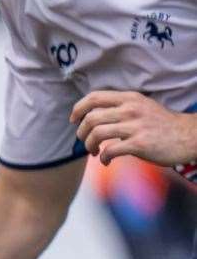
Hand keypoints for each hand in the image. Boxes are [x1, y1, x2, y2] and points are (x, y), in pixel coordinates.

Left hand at [71, 90, 196, 166]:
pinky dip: (103, 158)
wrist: (189, 136)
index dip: (78, 108)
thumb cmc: (161, 124)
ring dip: (89, 145)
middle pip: (91, 118)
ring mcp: (135, 126)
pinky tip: (106, 161)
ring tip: (94, 152)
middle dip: (81, 132)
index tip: (73, 120)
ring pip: (97, 133)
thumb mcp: (141, 106)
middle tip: (84, 142)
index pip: (94, 97)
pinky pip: (110, 150)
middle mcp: (131, 109)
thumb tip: (93, 116)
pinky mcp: (140, 144)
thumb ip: (120, 107)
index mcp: (129, 98)